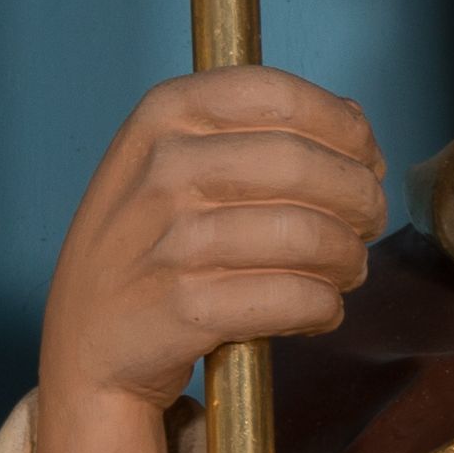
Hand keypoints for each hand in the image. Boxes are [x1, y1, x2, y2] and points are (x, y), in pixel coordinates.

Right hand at [30, 68, 384, 452]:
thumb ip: (250, 135)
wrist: (86, 357)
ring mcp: (166, 241)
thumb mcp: (174, 169)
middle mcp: (160, 169)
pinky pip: (293, 298)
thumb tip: (353, 123)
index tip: (367, 158)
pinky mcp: (182, 310)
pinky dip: (322, 308)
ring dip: (348, 260)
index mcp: (161, 115)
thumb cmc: (148, 255)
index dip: (343, 127)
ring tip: (345, 274)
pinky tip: (317, 312)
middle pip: (308, 166)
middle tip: (366, 228)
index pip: (280, 95)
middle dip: (359, 199)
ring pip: (308, 234)